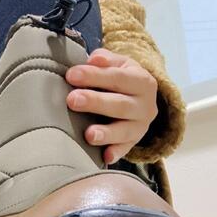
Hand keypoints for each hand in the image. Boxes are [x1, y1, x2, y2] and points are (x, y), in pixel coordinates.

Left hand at [65, 48, 158, 163]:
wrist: (139, 96)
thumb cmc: (120, 77)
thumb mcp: (118, 63)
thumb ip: (105, 60)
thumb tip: (93, 59)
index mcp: (142, 80)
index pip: (118, 77)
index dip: (94, 76)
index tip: (71, 75)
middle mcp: (145, 105)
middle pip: (120, 104)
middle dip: (95, 102)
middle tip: (72, 100)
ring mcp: (141, 126)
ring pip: (125, 130)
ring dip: (106, 133)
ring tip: (88, 134)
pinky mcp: (134, 142)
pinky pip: (126, 149)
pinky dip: (116, 153)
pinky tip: (105, 157)